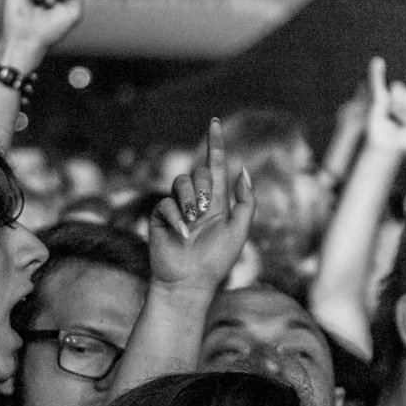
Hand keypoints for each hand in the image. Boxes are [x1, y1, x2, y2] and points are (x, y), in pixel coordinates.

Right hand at [147, 118, 254, 292]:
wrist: (190, 283)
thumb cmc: (216, 261)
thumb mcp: (239, 230)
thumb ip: (245, 201)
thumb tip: (242, 170)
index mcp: (217, 202)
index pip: (215, 166)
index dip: (215, 144)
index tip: (214, 122)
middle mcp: (196, 201)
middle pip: (198, 172)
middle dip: (204, 187)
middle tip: (204, 211)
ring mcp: (177, 208)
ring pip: (181, 183)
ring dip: (190, 200)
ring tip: (193, 222)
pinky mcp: (160, 218)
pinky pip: (166, 203)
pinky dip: (175, 217)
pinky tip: (181, 234)